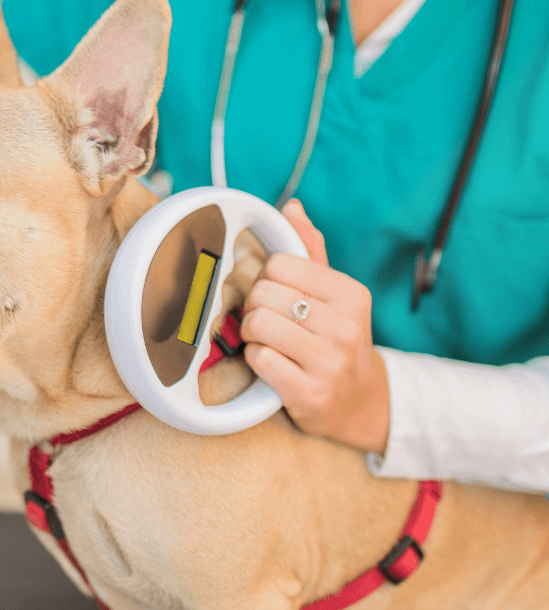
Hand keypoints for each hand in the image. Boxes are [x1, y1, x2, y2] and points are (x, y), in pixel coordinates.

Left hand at [241, 199, 389, 452]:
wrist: (358, 401)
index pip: (280, 265)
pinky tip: (272, 365)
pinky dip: (255, 361)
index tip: (278, 295)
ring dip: (252, 335)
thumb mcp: (333, 295)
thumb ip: (311, 251)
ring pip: (258, 325)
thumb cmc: (335, 339)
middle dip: (255, 308)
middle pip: (264, 294)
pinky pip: (259, 360)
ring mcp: (330, 363)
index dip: (268, 279)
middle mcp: (346, 327)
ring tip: (267, 342)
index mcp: (352, 294)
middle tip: (267, 321)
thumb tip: (291, 207)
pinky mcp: (310, 393)